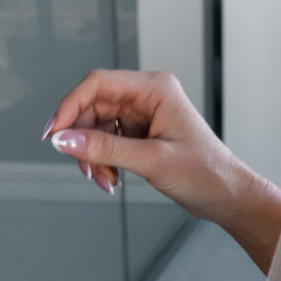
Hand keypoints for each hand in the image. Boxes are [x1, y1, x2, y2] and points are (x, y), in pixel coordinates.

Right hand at [45, 69, 251, 224]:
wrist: (226, 196)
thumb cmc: (205, 173)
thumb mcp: (150, 160)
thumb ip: (105, 149)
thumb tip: (64, 140)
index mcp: (155, 88)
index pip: (98, 84)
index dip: (70, 106)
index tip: (53, 134)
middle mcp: (147, 97)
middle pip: (93, 107)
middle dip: (82, 140)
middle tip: (83, 167)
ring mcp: (143, 115)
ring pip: (97, 129)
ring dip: (93, 156)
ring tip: (104, 181)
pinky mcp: (141, 134)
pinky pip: (108, 143)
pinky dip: (104, 162)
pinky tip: (112, 180)